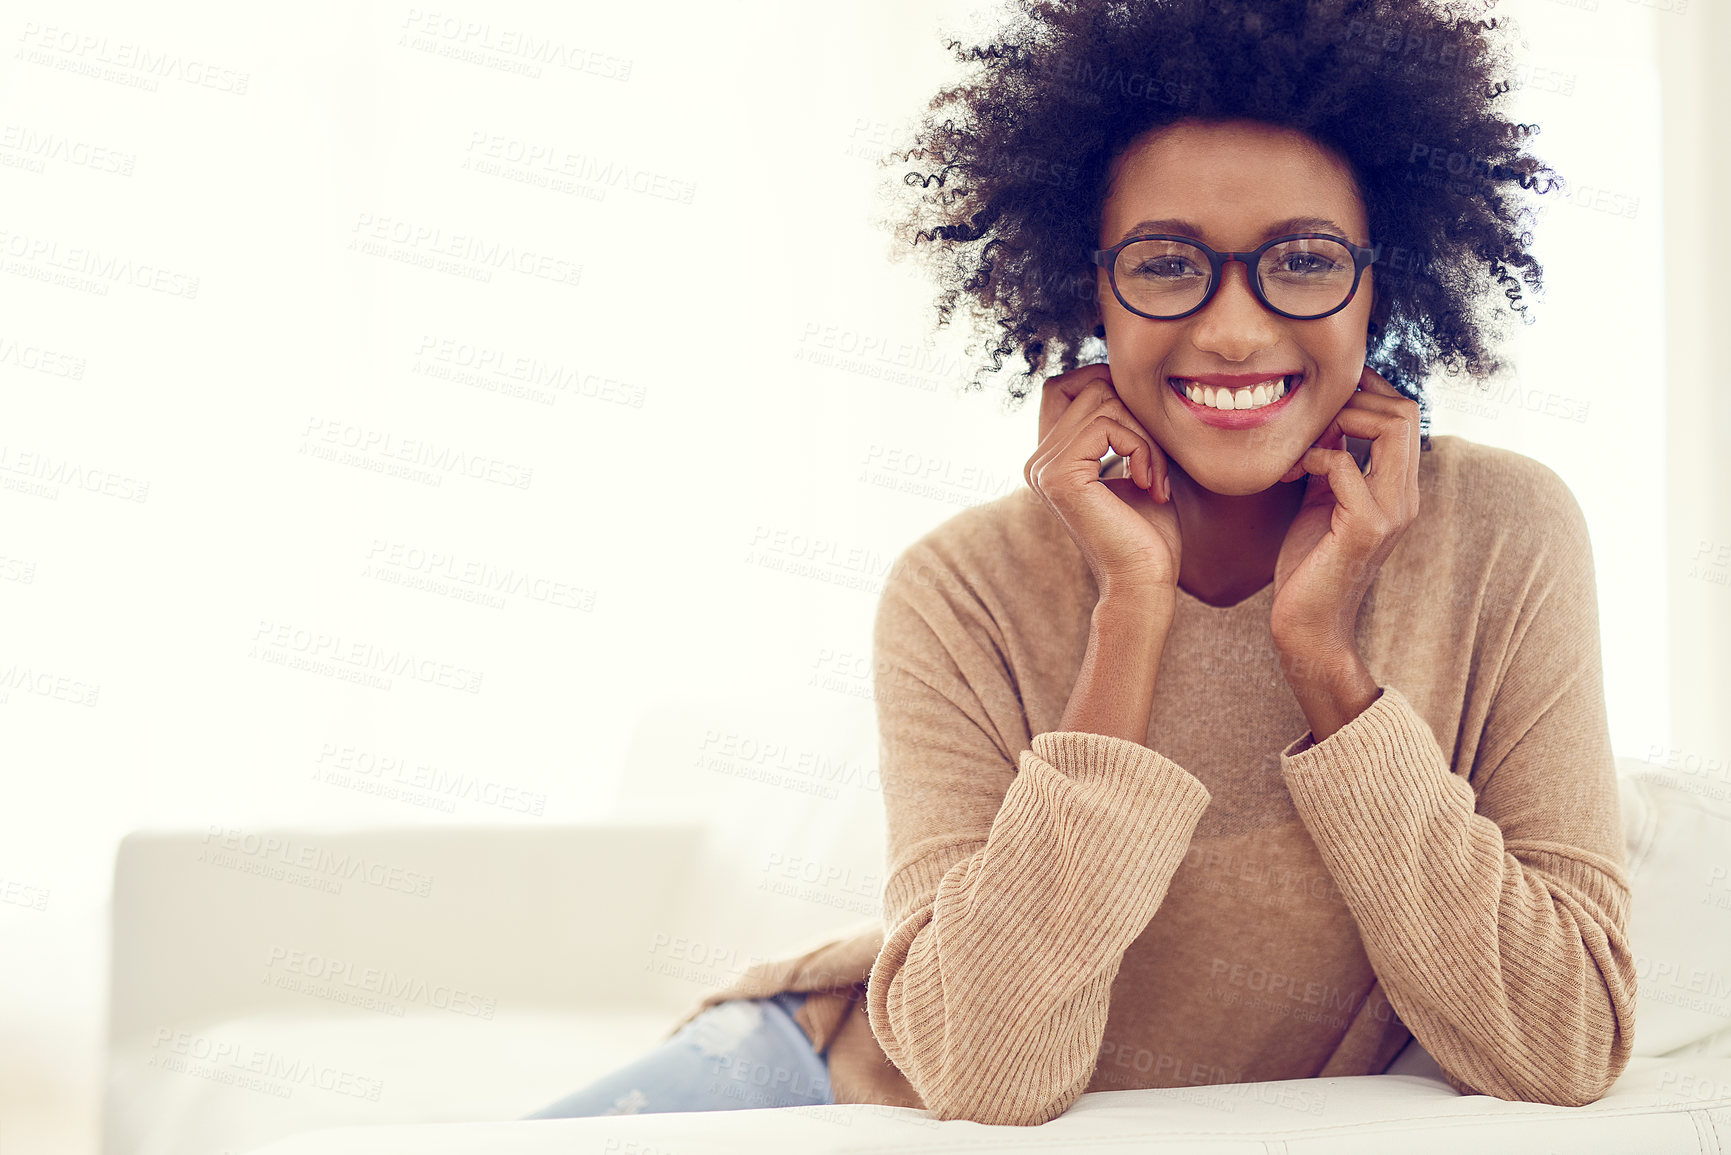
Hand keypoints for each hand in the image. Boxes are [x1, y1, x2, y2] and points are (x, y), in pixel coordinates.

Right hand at [1026, 363, 1180, 597]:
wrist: (1143, 583)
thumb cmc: (1147, 533)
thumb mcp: (1134, 465)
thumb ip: (1121, 425)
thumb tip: (1121, 376)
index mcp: (1049, 459)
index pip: (1065, 385)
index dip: (1106, 386)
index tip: (1144, 430)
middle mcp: (1036, 461)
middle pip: (1090, 385)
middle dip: (1138, 416)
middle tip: (1157, 464)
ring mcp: (1042, 468)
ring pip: (1104, 402)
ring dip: (1145, 436)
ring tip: (1157, 479)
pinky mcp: (1058, 476)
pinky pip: (1107, 426)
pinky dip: (1142, 448)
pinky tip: (1150, 486)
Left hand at [1270, 365, 1420, 657]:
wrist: (1308, 626)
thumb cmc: (1309, 564)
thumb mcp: (1322, 500)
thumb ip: (1331, 461)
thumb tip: (1324, 418)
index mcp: (1398, 487)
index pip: (1404, 413)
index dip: (1367, 393)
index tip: (1322, 398)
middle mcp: (1404, 495)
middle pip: (1405, 410)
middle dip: (1353, 398)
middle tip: (1309, 418)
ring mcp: (1391, 511)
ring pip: (1391, 427)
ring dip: (1339, 420)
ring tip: (1302, 442)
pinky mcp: (1366, 528)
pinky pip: (1344, 465)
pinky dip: (1314, 456)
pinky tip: (1289, 474)